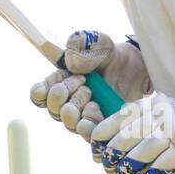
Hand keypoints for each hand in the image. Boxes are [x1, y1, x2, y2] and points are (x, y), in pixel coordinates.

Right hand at [30, 30, 151, 141]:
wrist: (136, 68)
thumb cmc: (110, 56)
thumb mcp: (97, 41)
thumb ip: (81, 43)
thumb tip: (70, 64)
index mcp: (59, 83)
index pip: (38, 95)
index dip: (42, 90)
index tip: (61, 77)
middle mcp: (67, 102)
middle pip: (53, 109)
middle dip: (64, 93)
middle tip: (83, 80)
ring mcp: (83, 117)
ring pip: (68, 122)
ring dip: (76, 105)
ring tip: (91, 92)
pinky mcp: (99, 126)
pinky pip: (86, 132)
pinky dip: (88, 120)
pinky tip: (96, 107)